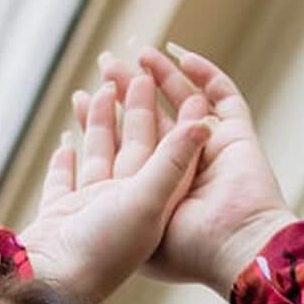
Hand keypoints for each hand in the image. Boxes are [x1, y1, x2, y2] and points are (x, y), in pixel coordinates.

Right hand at [14, 70, 213, 303]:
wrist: (50, 282)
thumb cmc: (102, 248)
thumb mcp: (146, 201)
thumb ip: (172, 161)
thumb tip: (204, 121)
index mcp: (153, 204)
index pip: (172, 152)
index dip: (179, 119)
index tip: (186, 87)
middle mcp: (126, 207)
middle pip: (134, 146)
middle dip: (132, 106)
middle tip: (130, 68)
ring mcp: (92, 212)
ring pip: (100, 156)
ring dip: (99, 122)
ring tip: (97, 87)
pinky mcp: (61, 217)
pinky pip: (66, 182)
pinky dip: (66, 162)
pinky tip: (65, 143)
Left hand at [101, 40, 298, 295]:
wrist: (230, 250)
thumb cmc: (162, 247)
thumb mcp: (121, 211)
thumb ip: (88, 184)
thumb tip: (62, 149)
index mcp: (144, 197)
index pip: (119, 150)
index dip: (100, 123)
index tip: (82, 96)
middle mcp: (176, 177)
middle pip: (146, 126)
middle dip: (126, 95)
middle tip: (106, 63)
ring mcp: (211, 158)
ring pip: (182, 106)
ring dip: (162, 78)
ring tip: (141, 53)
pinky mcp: (240, 139)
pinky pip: (225, 98)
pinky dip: (208, 76)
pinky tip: (183, 56)